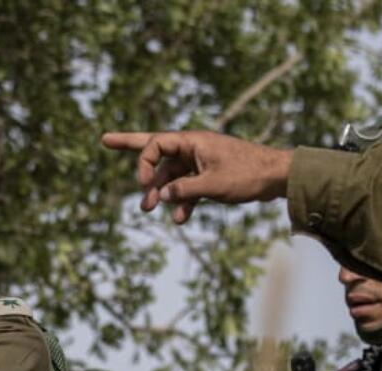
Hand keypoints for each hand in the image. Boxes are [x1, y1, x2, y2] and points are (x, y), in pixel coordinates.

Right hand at [101, 130, 292, 223]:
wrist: (277, 178)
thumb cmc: (248, 174)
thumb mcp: (213, 185)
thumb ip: (184, 190)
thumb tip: (161, 196)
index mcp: (193, 141)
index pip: (156, 144)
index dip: (143, 163)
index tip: (143, 185)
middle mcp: (193, 148)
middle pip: (155, 148)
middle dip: (131, 147)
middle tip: (105, 141)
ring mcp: (199, 161)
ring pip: (170, 175)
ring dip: (160, 192)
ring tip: (148, 210)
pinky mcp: (208, 175)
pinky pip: (186, 187)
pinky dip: (182, 201)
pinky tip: (180, 219)